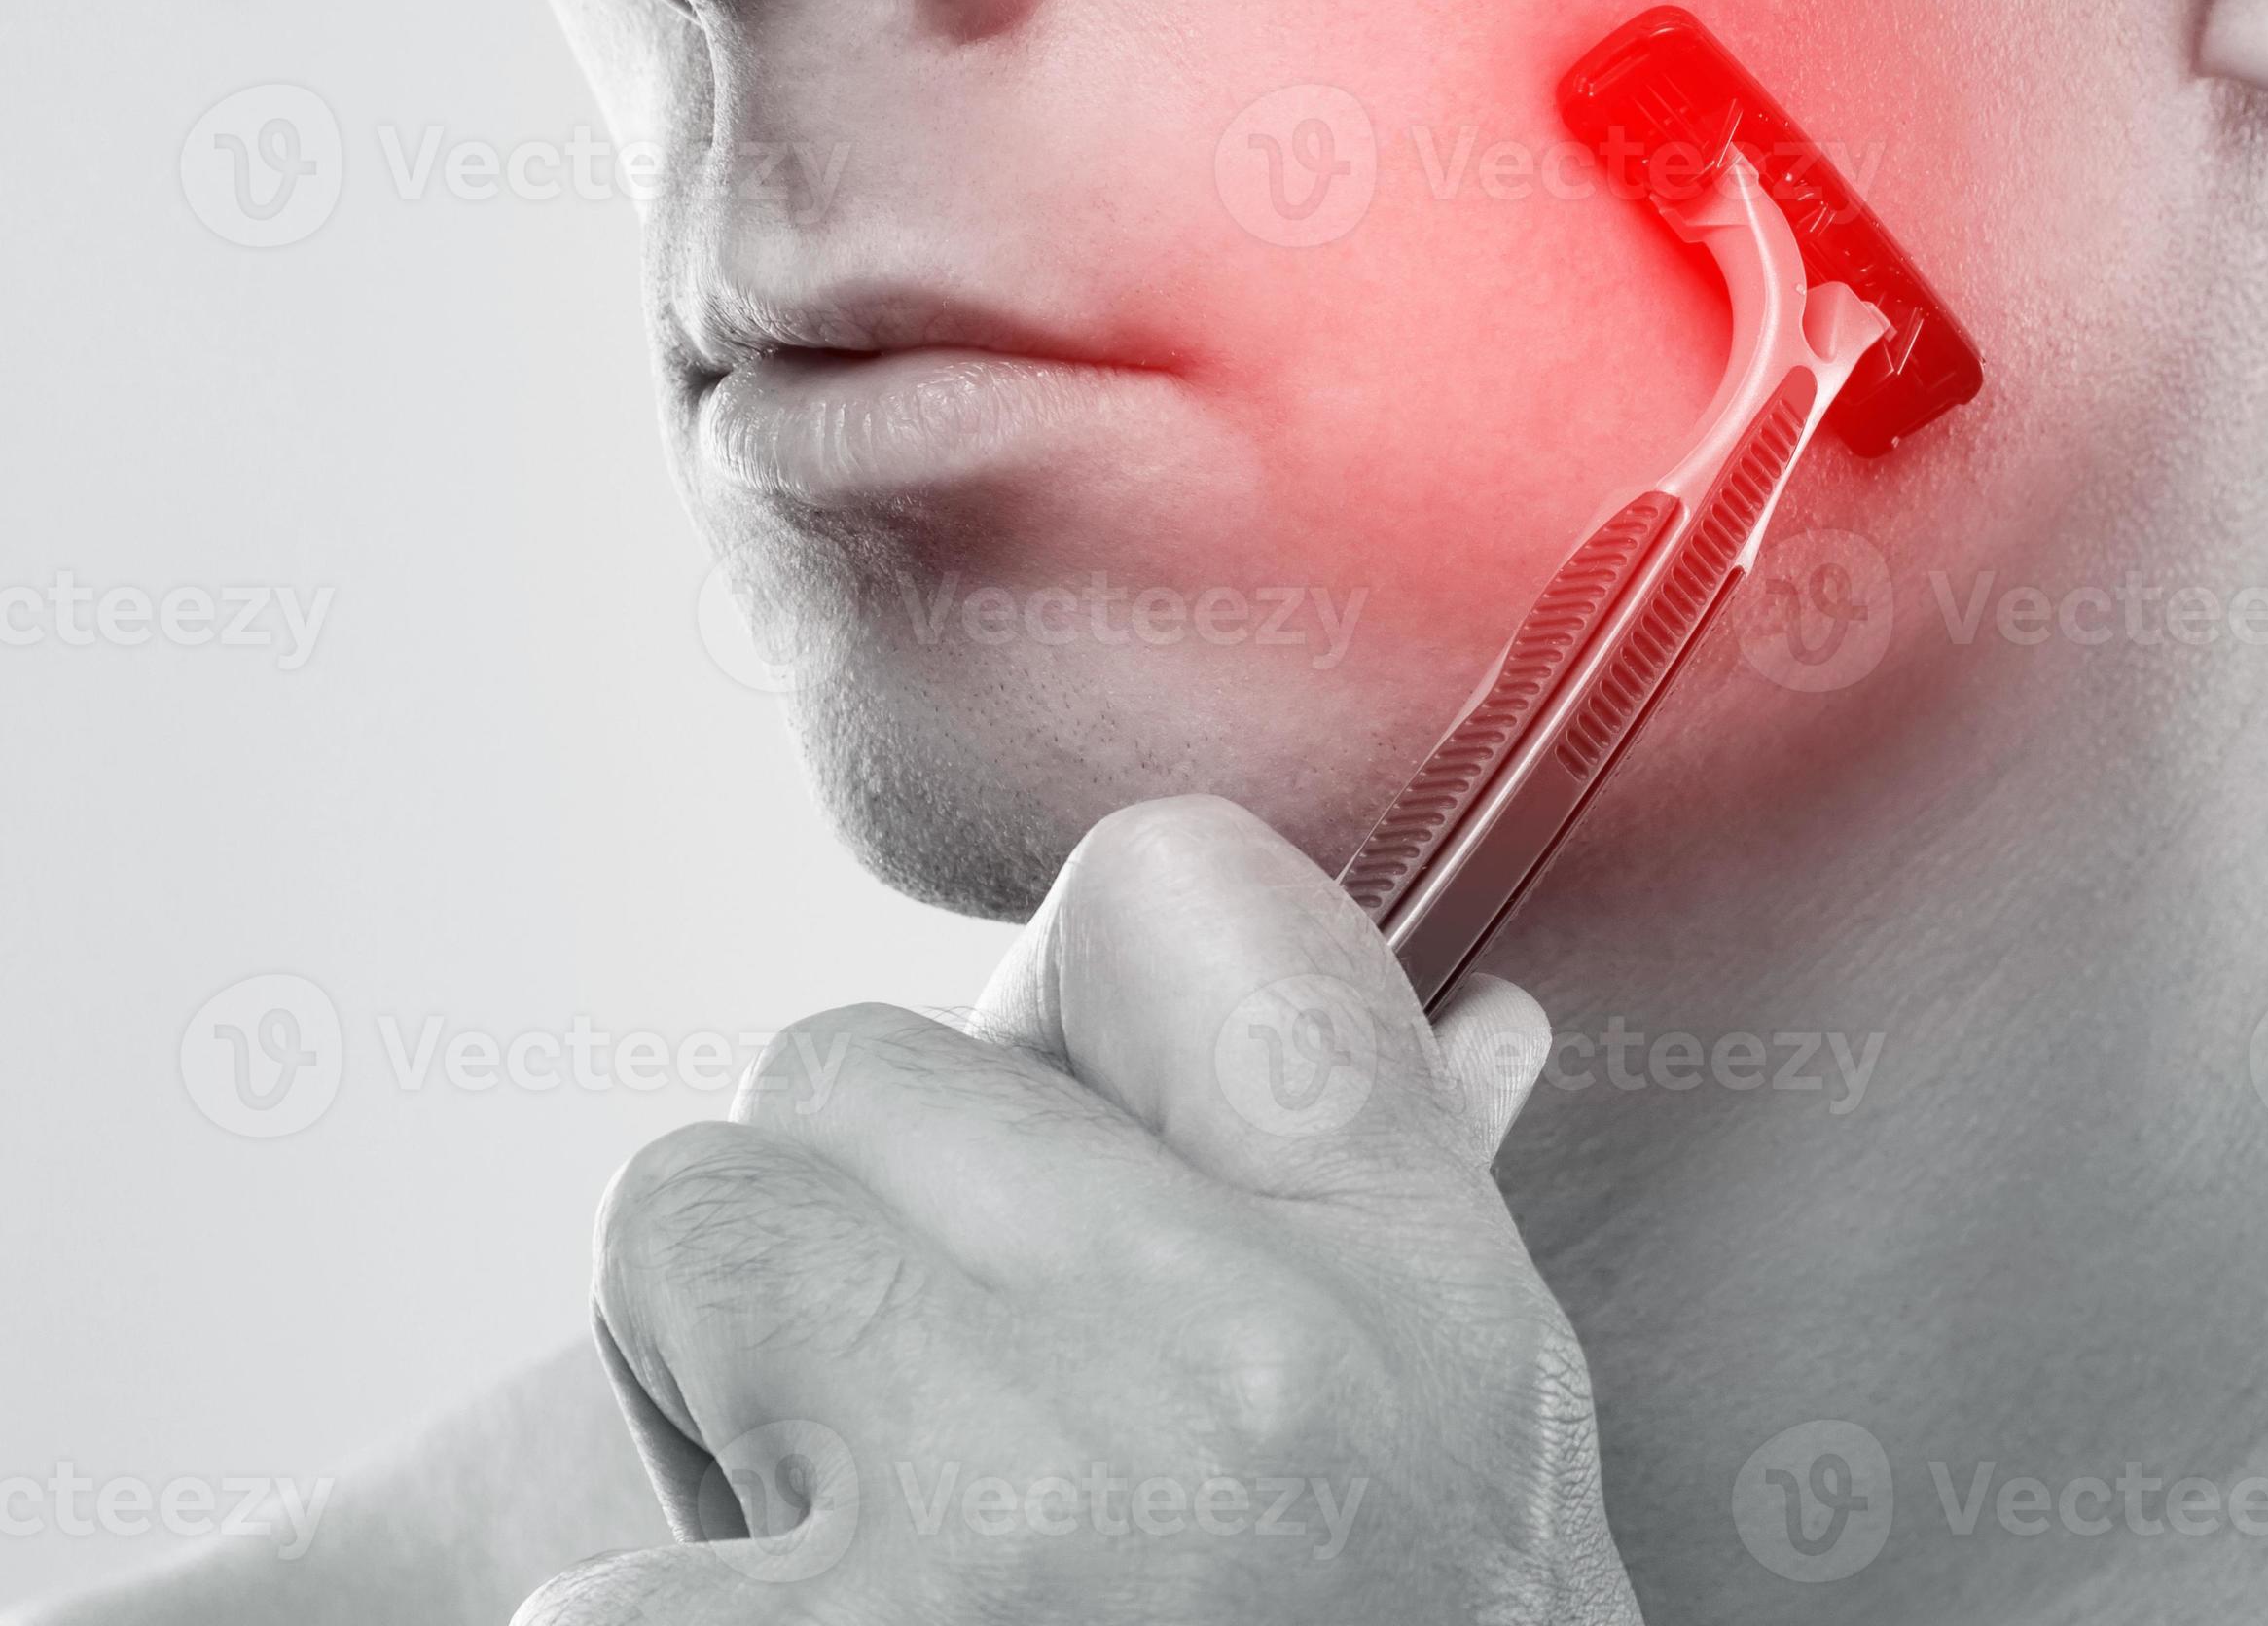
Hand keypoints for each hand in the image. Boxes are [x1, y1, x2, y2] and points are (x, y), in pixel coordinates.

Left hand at [516, 795, 1639, 1625]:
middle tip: (935, 1425)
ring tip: (856, 1558)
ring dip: (721, 1386)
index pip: (1191, 902)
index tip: (1043, 1091)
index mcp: (1414, 1302)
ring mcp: (1009, 1530)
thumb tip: (1494, 1026)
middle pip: (851, 1065)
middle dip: (854, 1228)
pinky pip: (579, 1550)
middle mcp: (1229, 1379)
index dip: (1078, 971)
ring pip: (691, 1223)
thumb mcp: (1473, 1493)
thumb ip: (1428, 1238)